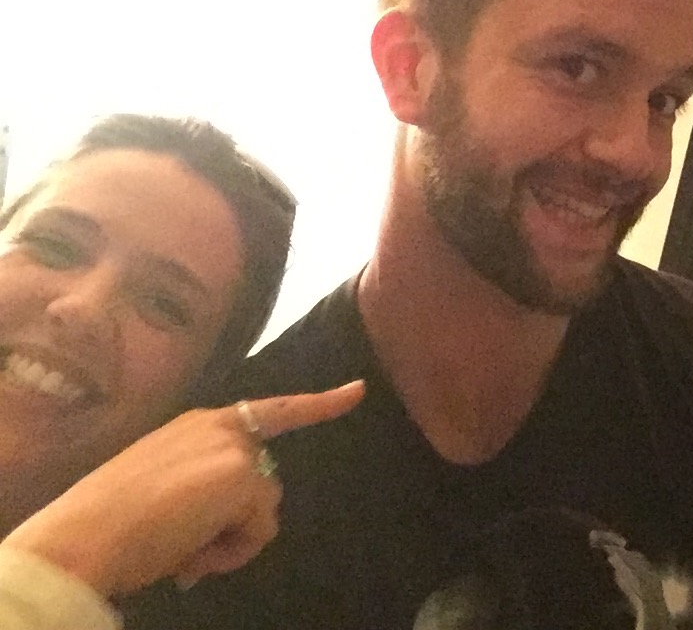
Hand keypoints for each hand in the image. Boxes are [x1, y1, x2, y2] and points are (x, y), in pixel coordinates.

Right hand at [1, 380, 364, 598]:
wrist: (83, 536)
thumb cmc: (110, 522)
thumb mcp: (162, 487)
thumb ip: (203, 486)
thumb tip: (226, 525)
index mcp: (197, 425)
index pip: (272, 409)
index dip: (321, 403)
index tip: (359, 391)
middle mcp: (219, 427)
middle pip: (265, 481)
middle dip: (236, 524)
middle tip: (183, 543)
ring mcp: (233, 448)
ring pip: (264, 509)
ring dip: (231, 541)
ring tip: (183, 548)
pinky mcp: (241, 476)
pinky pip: (259, 530)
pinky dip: (232, 552)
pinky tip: (194, 551)